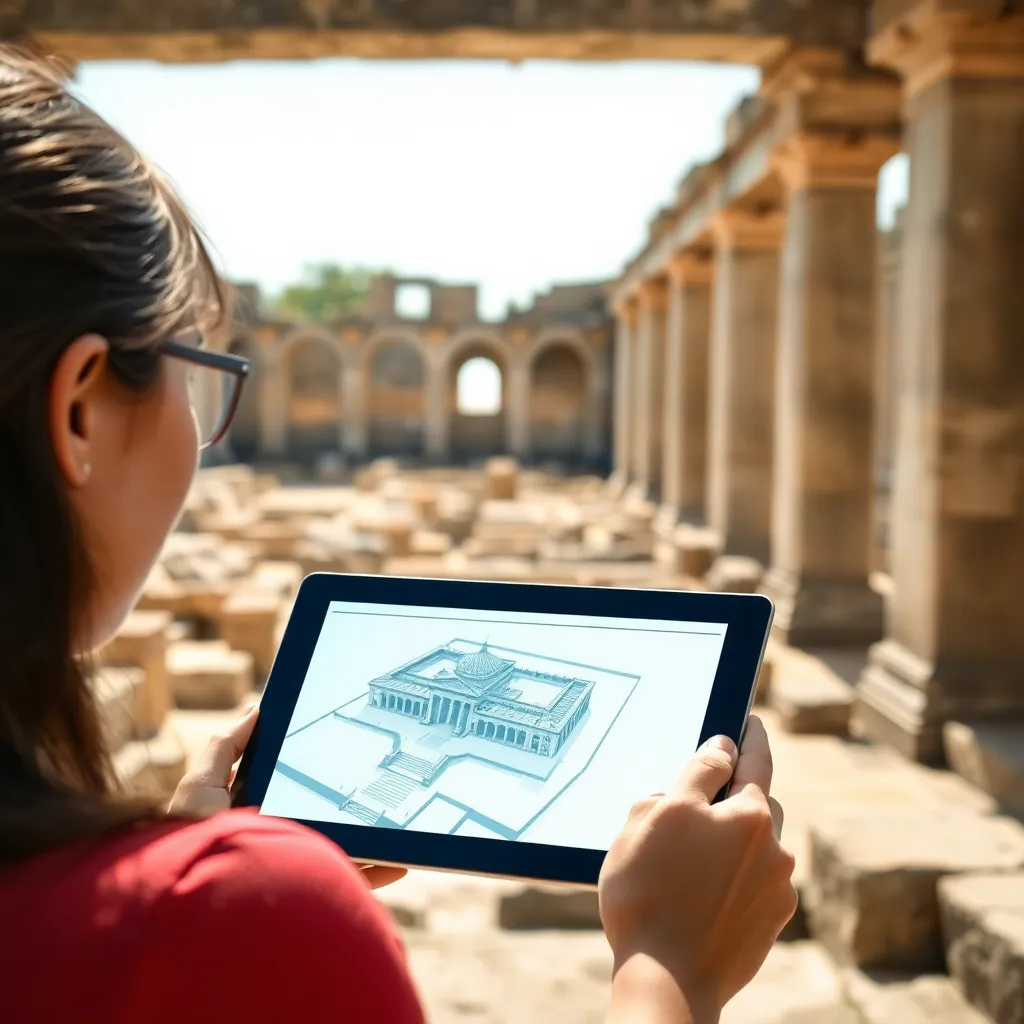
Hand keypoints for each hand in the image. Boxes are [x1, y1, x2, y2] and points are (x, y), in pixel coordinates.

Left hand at [168, 704, 408, 890]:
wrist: (200, 885)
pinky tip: (399, 861)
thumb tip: (255, 710)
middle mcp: (280, 842)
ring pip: (345, 850)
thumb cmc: (193, 835)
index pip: (289, 792)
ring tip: (393, 821)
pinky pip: (352, 882)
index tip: (337, 755)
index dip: (310, 775)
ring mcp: (298, 866)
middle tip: (374, 783)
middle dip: (347, 807)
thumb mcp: (201, 783)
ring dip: (372, 839)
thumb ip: (227, 746)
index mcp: (254, 817)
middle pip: (323, 821)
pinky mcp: (311, 888)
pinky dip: (379, 872)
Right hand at [599, 716, 795, 1021]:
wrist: (666, 982)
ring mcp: (775, 890)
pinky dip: (732, 881)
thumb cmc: (649, 894)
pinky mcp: (770, 924)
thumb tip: (720, 752)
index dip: (750, 736)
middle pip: (757, 804)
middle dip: (732, 798)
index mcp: (749, 814)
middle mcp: (773, 848)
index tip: (749, 723)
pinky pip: (752, 885)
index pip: (755, 758)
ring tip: (687, 864)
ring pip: (754, 847)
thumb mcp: (656, 815)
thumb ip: (694, 774)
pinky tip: (698, 896)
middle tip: (696, 806)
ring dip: (731, 844)